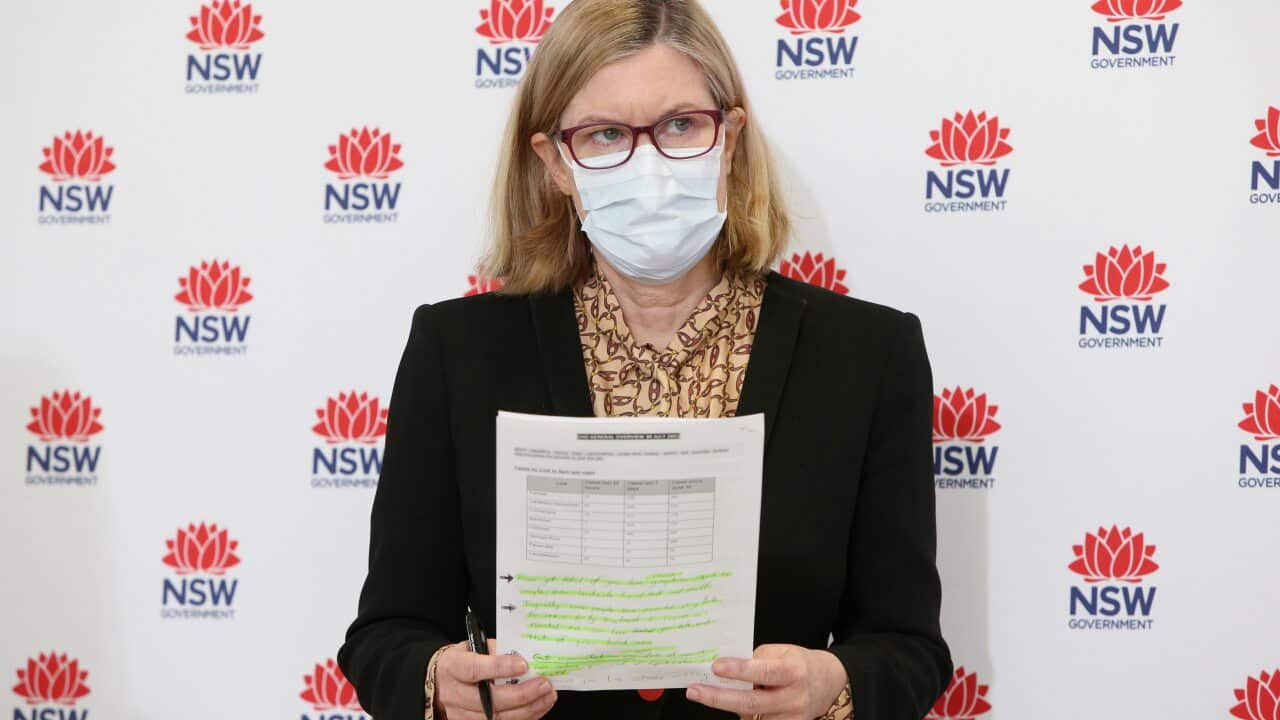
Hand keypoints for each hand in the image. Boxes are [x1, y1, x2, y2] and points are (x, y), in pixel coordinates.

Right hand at [435, 640, 557, 719]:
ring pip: (496, 718)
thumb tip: (526, 656)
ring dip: (527, 709)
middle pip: (487, 701)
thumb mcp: (476, 646)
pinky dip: (524, 718)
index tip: (523, 665)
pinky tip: (538, 707)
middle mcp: (453, 693)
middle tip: (543, 684)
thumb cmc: (465, 659)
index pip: (473, 669)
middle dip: (521, 694)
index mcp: (452, 666)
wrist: (443, 680)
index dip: (499, 667)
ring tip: (547, 697)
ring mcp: (460, 714)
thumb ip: (498, 650)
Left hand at [685, 644, 846, 719]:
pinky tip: (733, 703)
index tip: (716, 667)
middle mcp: (793, 698)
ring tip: (710, 693)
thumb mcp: (782, 651)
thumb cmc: (800, 664)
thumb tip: (727, 668)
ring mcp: (791, 718)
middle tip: (695, 691)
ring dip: (728, 706)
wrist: (828, 684)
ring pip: (750, 717)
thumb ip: (757, 658)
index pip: (763, 672)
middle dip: (718, 698)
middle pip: (751, 703)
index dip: (739, 670)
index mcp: (793, 671)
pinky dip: (743, 715)